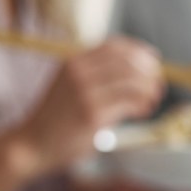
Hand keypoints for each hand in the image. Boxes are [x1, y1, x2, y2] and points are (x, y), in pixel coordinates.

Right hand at [14, 37, 162, 174]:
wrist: (31, 144)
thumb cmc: (57, 118)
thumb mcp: (68, 85)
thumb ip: (95, 75)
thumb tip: (138, 70)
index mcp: (72, 61)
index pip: (114, 46)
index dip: (139, 50)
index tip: (154, 60)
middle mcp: (78, 72)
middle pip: (128, 61)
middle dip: (149, 72)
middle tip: (158, 85)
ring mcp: (85, 92)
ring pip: (133, 81)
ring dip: (149, 89)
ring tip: (152, 100)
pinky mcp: (93, 114)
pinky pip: (130, 103)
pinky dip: (143, 105)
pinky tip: (143, 111)